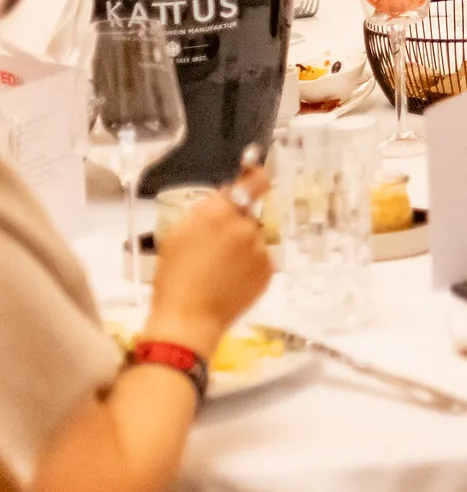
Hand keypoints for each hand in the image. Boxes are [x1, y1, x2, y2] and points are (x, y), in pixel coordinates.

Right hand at [147, 166, 272, 354]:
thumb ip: (203, 211)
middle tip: (215, 247)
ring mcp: (259, 248)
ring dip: (242, 246)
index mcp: (218, 214)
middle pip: (248, 214)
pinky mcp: (268, 269)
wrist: (188, 319)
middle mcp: (244, 226)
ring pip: (254, 238)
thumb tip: (225, 195)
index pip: (251, 183)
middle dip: (235, 223)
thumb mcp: (177, 235)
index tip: (255, 173)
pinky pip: (261, 258)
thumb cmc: (174, 278)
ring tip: (219, 270)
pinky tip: (229, 280)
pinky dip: (249, 265)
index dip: (255, 176)